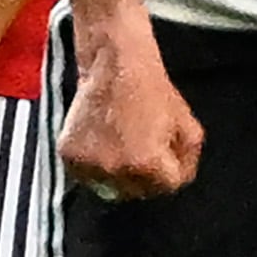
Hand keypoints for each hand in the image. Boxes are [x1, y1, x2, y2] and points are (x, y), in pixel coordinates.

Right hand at [57, 26, 201, 198]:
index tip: (167, 150)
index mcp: (146, 165)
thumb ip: (188, 160)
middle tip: (144, 145)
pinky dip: (95, 165)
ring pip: (109, 187)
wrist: (115, 64)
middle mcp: (114, 171)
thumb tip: (177, 181)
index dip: (172, 168)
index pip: (167, 188)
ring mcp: (88, 166)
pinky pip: (86, 175)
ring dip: (118, 173)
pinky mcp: (68, 156)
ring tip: (122, 142)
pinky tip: (104, 141)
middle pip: (137, 192)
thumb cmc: (153, 91)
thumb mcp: (188, 125)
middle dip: (146, 174)